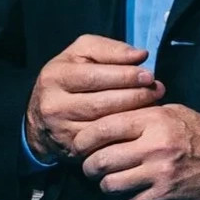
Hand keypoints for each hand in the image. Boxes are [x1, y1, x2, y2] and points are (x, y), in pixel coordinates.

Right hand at [25, 35, 165, 162]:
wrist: (42, 115)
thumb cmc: (70, 75)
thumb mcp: (83, 53)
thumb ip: (111, 50)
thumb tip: (140, 55)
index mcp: (55, 76)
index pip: (95, 77)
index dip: (125, 76)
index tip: (149, 75)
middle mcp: (54, 105)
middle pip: (101, 103)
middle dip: (134, 96)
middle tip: (157, 89)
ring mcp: (62, 131)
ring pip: (104, 125)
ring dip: (133, 114)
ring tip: (153, 103)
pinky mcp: (72, 149)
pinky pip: (104, 142)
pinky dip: (125, 132)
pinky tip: (140, 122)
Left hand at [74, 104, 199, 199]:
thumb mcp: (173, 112)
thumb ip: (143, 113)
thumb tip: (110, 113)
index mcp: (155, 119)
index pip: (106, 126)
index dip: (85, 137)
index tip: (79, 142)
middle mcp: (154, 145)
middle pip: (102, 158)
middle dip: (88, 164)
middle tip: (88, 164)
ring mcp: (157, 174)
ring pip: (110, 183)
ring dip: (104, 183)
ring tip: (107, 178)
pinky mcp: (161, 197)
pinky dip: (122, 198)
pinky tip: (127, 190)